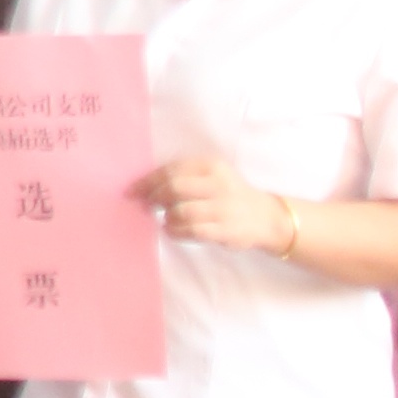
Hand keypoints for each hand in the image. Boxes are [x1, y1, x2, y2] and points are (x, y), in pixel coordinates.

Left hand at [138, 156, 295, 254]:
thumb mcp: (211, 177)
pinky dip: (176, 232)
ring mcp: (224, 207)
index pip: (171, 170)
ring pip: (181, 211)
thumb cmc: (228, 195)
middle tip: (147, 206)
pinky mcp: (226, 230)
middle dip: (154, 198)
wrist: (265, 218)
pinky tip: (173, 231)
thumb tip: (143, 188)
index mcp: (211, 165)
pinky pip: (192, 231)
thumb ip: (182, 177)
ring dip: (166, 217)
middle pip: (174, 188)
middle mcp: (218, 183)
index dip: (147, 181)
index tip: (131, 191)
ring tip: (166, 220)